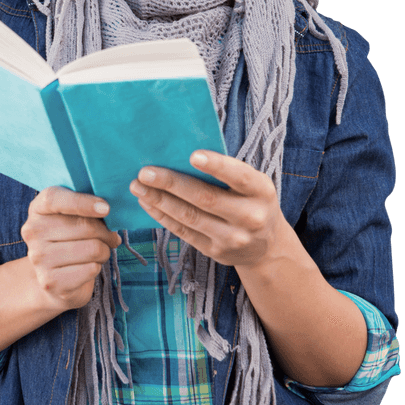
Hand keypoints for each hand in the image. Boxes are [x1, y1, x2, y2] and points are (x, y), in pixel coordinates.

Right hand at [21, 188, 120, 311]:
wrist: (55, 278)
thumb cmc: (71, 239)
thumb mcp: (74, 216)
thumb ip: (87, 206)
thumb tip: (109, 210)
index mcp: (37, 209)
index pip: (54, 199)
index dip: (82, 202)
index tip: (106, 208)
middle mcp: (33, 232)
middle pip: (84, 226)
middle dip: (106, 233)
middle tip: (110, 237)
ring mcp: (39, 258)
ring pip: (93, 248)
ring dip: (105, 251)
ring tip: (99, 253)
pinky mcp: (50, 282)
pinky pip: (91, 269)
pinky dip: (98, 268)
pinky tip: (88, 267)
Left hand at [129, 150, 284, 268]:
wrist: (267, 246)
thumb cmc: (252, 201)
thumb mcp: (254, 185)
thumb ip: (228, 171)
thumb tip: (182, 153)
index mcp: (261, 191)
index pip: (239, 176)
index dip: (216, 166)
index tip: (192, 155)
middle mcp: (249, 217)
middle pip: (205, 198)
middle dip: (171, 183)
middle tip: (145, 171)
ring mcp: (231, 238)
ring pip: (189, 216)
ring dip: (159, 200)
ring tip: (137, 186)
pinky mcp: (214, 251)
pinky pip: (183, 232)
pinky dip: (162, 215)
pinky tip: (147, 203)